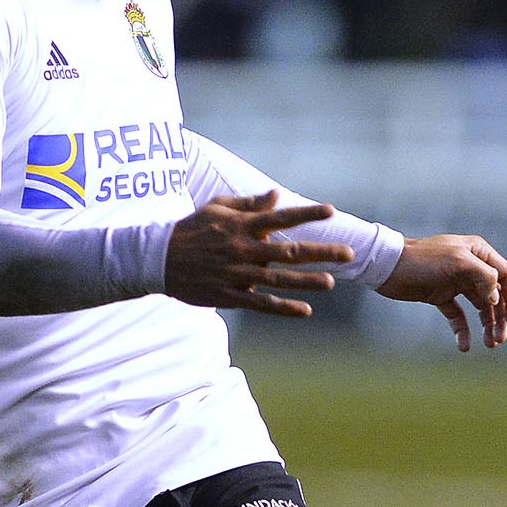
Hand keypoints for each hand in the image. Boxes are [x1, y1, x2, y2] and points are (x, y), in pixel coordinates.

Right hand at [163, 191, 354, 317]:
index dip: (307, 214)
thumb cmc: (190, 229)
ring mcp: (237, 274)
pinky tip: (305, 311)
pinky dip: (283, 307)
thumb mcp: (217, 208)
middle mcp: (244, 249)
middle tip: (348, 253)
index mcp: (242, 226)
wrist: (158, 258)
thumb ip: (249, 204)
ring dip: (307, 281)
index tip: (330, 211)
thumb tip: (276, 195)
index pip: (281, 218)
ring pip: (279, 279)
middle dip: (321, 251)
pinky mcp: (229, 295)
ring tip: (331, 282)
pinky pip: (261, 303)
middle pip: (289, 251)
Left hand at [377, 232, 506, 349]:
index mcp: (479, 252)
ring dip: (487, 326)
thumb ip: (484, 277)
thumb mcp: (458, 262)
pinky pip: (458, 316)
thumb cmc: (423, 259)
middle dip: (501, 318)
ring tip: (489, 344)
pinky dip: (463, 331)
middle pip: (497, 296)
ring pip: (480, 308)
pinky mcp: (440, 296)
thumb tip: (497, 298)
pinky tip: (464, 346)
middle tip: (499, 340)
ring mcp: (456, 282)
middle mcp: (471, 266)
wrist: (387, 266)